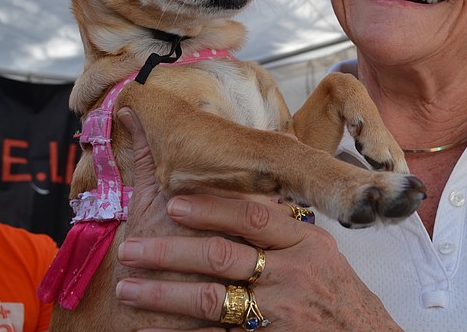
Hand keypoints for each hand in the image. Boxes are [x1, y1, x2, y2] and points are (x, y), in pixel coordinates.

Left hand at [115, 107, 400, 330]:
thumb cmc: (337, 290)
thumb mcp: (321, 249)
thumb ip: (286, 219)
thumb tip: (271, 152)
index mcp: (305, 241)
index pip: (253, 216)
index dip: (211, 208)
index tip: (174, 202)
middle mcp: (293, 272)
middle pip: (221, 256)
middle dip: (171, 251)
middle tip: (132, 247)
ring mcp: (280, 310)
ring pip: (211, 300)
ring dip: (163, 294)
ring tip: (128, 288)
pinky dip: (187, 331)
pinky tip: (156, 328)